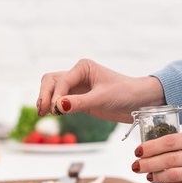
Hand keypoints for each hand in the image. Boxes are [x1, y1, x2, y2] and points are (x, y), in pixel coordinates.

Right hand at [37, 58, 165, 121]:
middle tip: (43, 111)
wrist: (138, 102)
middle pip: (50, 81)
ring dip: (46, 100)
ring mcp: (76, 87)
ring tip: (43, 114)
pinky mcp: (78, 99)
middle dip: (45, 95)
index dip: (56, 95)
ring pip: (52, 90)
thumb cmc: (124, 93)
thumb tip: (59, 106)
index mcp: (82, 67)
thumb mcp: (102, 98)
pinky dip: (54, 106)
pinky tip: (52, 114)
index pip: (61, 81)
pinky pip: (60, 101)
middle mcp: (77, 74)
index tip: (57, 110)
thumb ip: (79, 102)